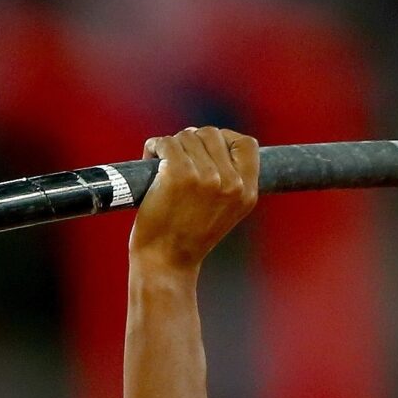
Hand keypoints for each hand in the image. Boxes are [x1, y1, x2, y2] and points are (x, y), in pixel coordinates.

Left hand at [131, 126, 258, 272]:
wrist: (165, 263)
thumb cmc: (188, 238)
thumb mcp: (224, 211)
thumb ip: (229, 180)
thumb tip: (214, 139)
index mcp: (247, 193)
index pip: (246, 144)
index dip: (225, 138)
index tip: (206, 146)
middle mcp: (231, 184)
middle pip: (212, 134)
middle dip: (192, 141)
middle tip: (177, 158)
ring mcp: (206, 178)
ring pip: (187, 137)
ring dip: (171, 146)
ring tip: (162, 165)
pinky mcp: (179, 174)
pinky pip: (167, 143)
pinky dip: (155, 146)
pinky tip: (151, 157)